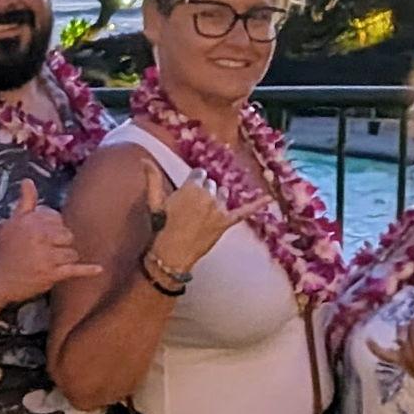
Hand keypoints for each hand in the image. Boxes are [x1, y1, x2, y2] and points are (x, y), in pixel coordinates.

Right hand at [0, 179, 102, 304]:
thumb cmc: (4, 249)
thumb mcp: (12, 222)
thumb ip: (25, 202)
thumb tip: (28, 181)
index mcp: (32, 222)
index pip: (57, 219)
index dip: (53, 227)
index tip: (44, 236)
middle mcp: (40, 237)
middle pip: (67, 235)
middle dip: (60, 243)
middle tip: (46, 250)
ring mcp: (47, 257)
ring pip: (71, 253)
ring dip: (64, 258)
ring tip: (49, 262)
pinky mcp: (51, 275)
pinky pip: (74, 270)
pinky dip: (87, 270)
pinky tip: (99, 268)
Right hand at [147, 160, 270, 271]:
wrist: (171, 254)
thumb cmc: (161, 227)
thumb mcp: (154, 201)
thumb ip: (152, 178)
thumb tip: (144, 159)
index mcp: (191, 187)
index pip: (199, 174)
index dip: (194, 182)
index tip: (190, 189)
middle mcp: (208, 195)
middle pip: (211, 184)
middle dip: (205, 191)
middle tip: (194, 206)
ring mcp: (219, 209)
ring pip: (224, 194)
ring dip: (218, 198)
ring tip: (208, 210)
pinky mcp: (225, 223)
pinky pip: (244, 211)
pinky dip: (256, 204)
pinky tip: (268, 198)